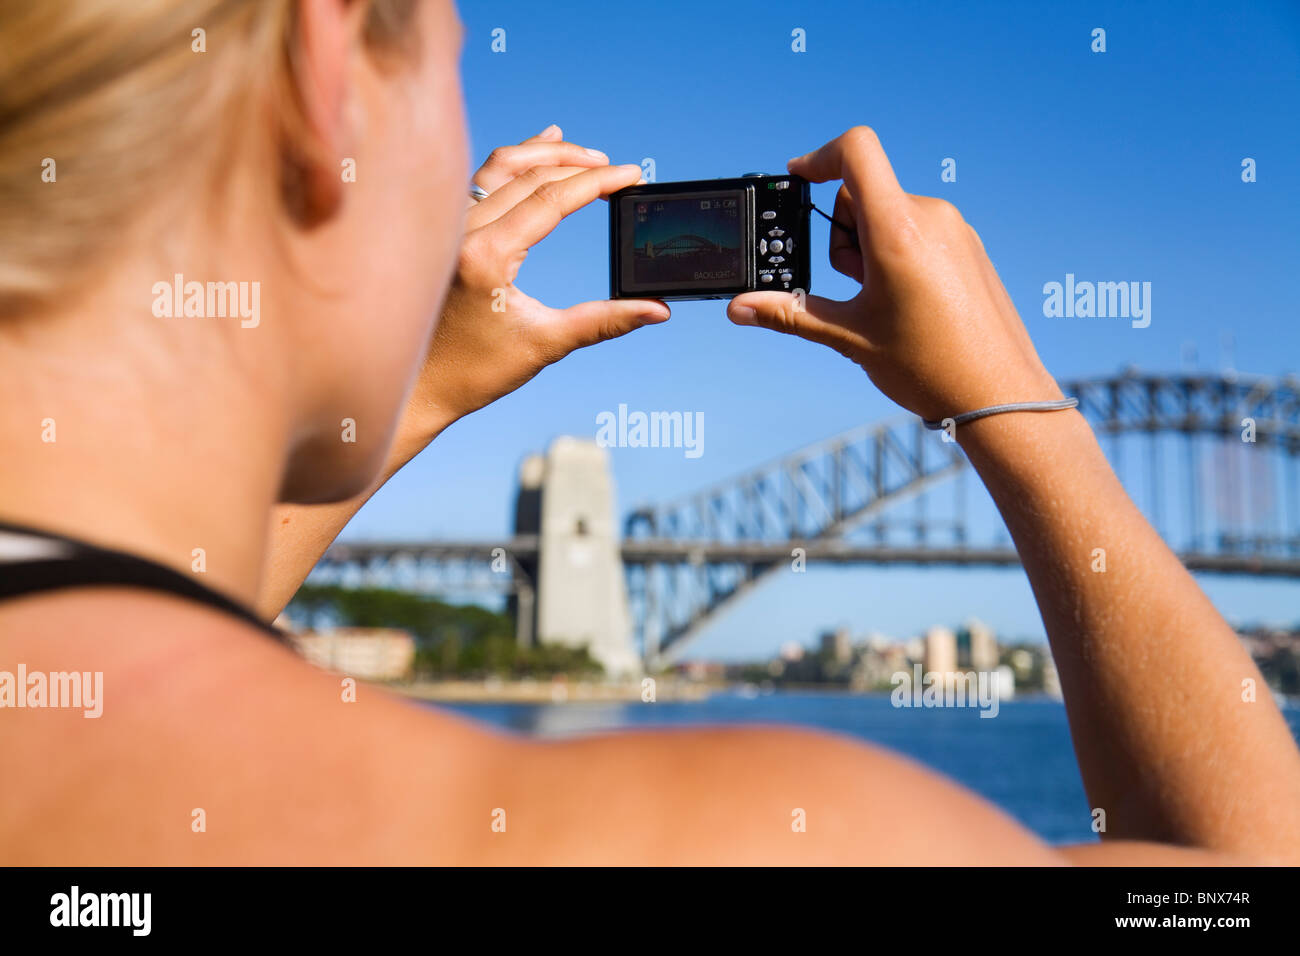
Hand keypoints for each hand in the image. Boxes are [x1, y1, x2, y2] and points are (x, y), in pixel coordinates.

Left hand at [408, 125, 669, 430]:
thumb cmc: (474, 372)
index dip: (598, 182)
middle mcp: (462, 231)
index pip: (552, 199)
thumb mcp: (546, 345)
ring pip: (502, 167)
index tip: (632, 174)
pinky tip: (538, 151)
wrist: (418, 387)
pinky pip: (481, 180)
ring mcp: (448, 228)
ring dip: (546, 156)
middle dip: (579, 166)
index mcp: (486, 255)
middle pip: (531, 176)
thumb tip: (657, 311)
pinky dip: (513, 162)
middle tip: (618, 169)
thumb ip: (605, 322)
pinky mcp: (444, 232)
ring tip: (586, 153)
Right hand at [725, 126, 1061, 420]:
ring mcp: (954, 229)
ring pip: (889, 213)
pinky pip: (918, 228)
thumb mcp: (849, 337)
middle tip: (856, 287)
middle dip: (843, 233)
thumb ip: (789, 314)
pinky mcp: (968, 246)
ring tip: (885, 302)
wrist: (998, 395)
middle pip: (863, 193)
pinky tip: (909, 304)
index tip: (799, 179)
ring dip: (870, 246)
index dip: (819, 157)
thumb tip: (739, 308)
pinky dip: (898, 253)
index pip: (856, 151)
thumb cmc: (928, 367)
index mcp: (898, 231)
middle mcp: (931, 217)